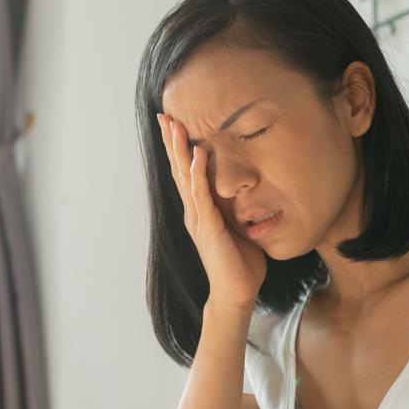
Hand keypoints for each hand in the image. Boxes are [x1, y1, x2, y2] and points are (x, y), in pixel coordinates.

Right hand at [156, 112, 268, 308]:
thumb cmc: (241, 263)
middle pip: (178, 170)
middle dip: (171, 142)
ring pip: (185, 178)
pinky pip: (202, 196)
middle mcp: (194, 211)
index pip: (186, 172)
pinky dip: (198, 175)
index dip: (178, 148)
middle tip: (163, 115)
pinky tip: (198, 155)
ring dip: (180, 151)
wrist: (237, 293)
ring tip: (175, 126)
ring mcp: (198, 219)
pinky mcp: (208, 228)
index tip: (173, 123)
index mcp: (199, 210)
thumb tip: (245, 190)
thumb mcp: (238, 227)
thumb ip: (234, 208)